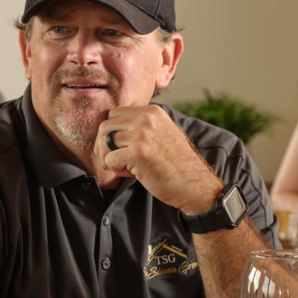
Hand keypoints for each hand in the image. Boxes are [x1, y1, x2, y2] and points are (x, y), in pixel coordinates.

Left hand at [97, 106, 221, 214]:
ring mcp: (141, 135)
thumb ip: (141, 125)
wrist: (194, 185)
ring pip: (104, 143)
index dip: (111, 132)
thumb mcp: (162, 133)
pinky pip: (108, 160)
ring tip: (126, 167)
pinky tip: (132, 173)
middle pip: (105, 127)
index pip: (114, 113)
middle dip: (104, 146)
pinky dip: (115, 170)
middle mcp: (146, 119)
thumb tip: (108, 125)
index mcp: (152, 112)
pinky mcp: (137, 153)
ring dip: (109, 159)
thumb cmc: (175, 163)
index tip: (120, 146)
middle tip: (116, 160)